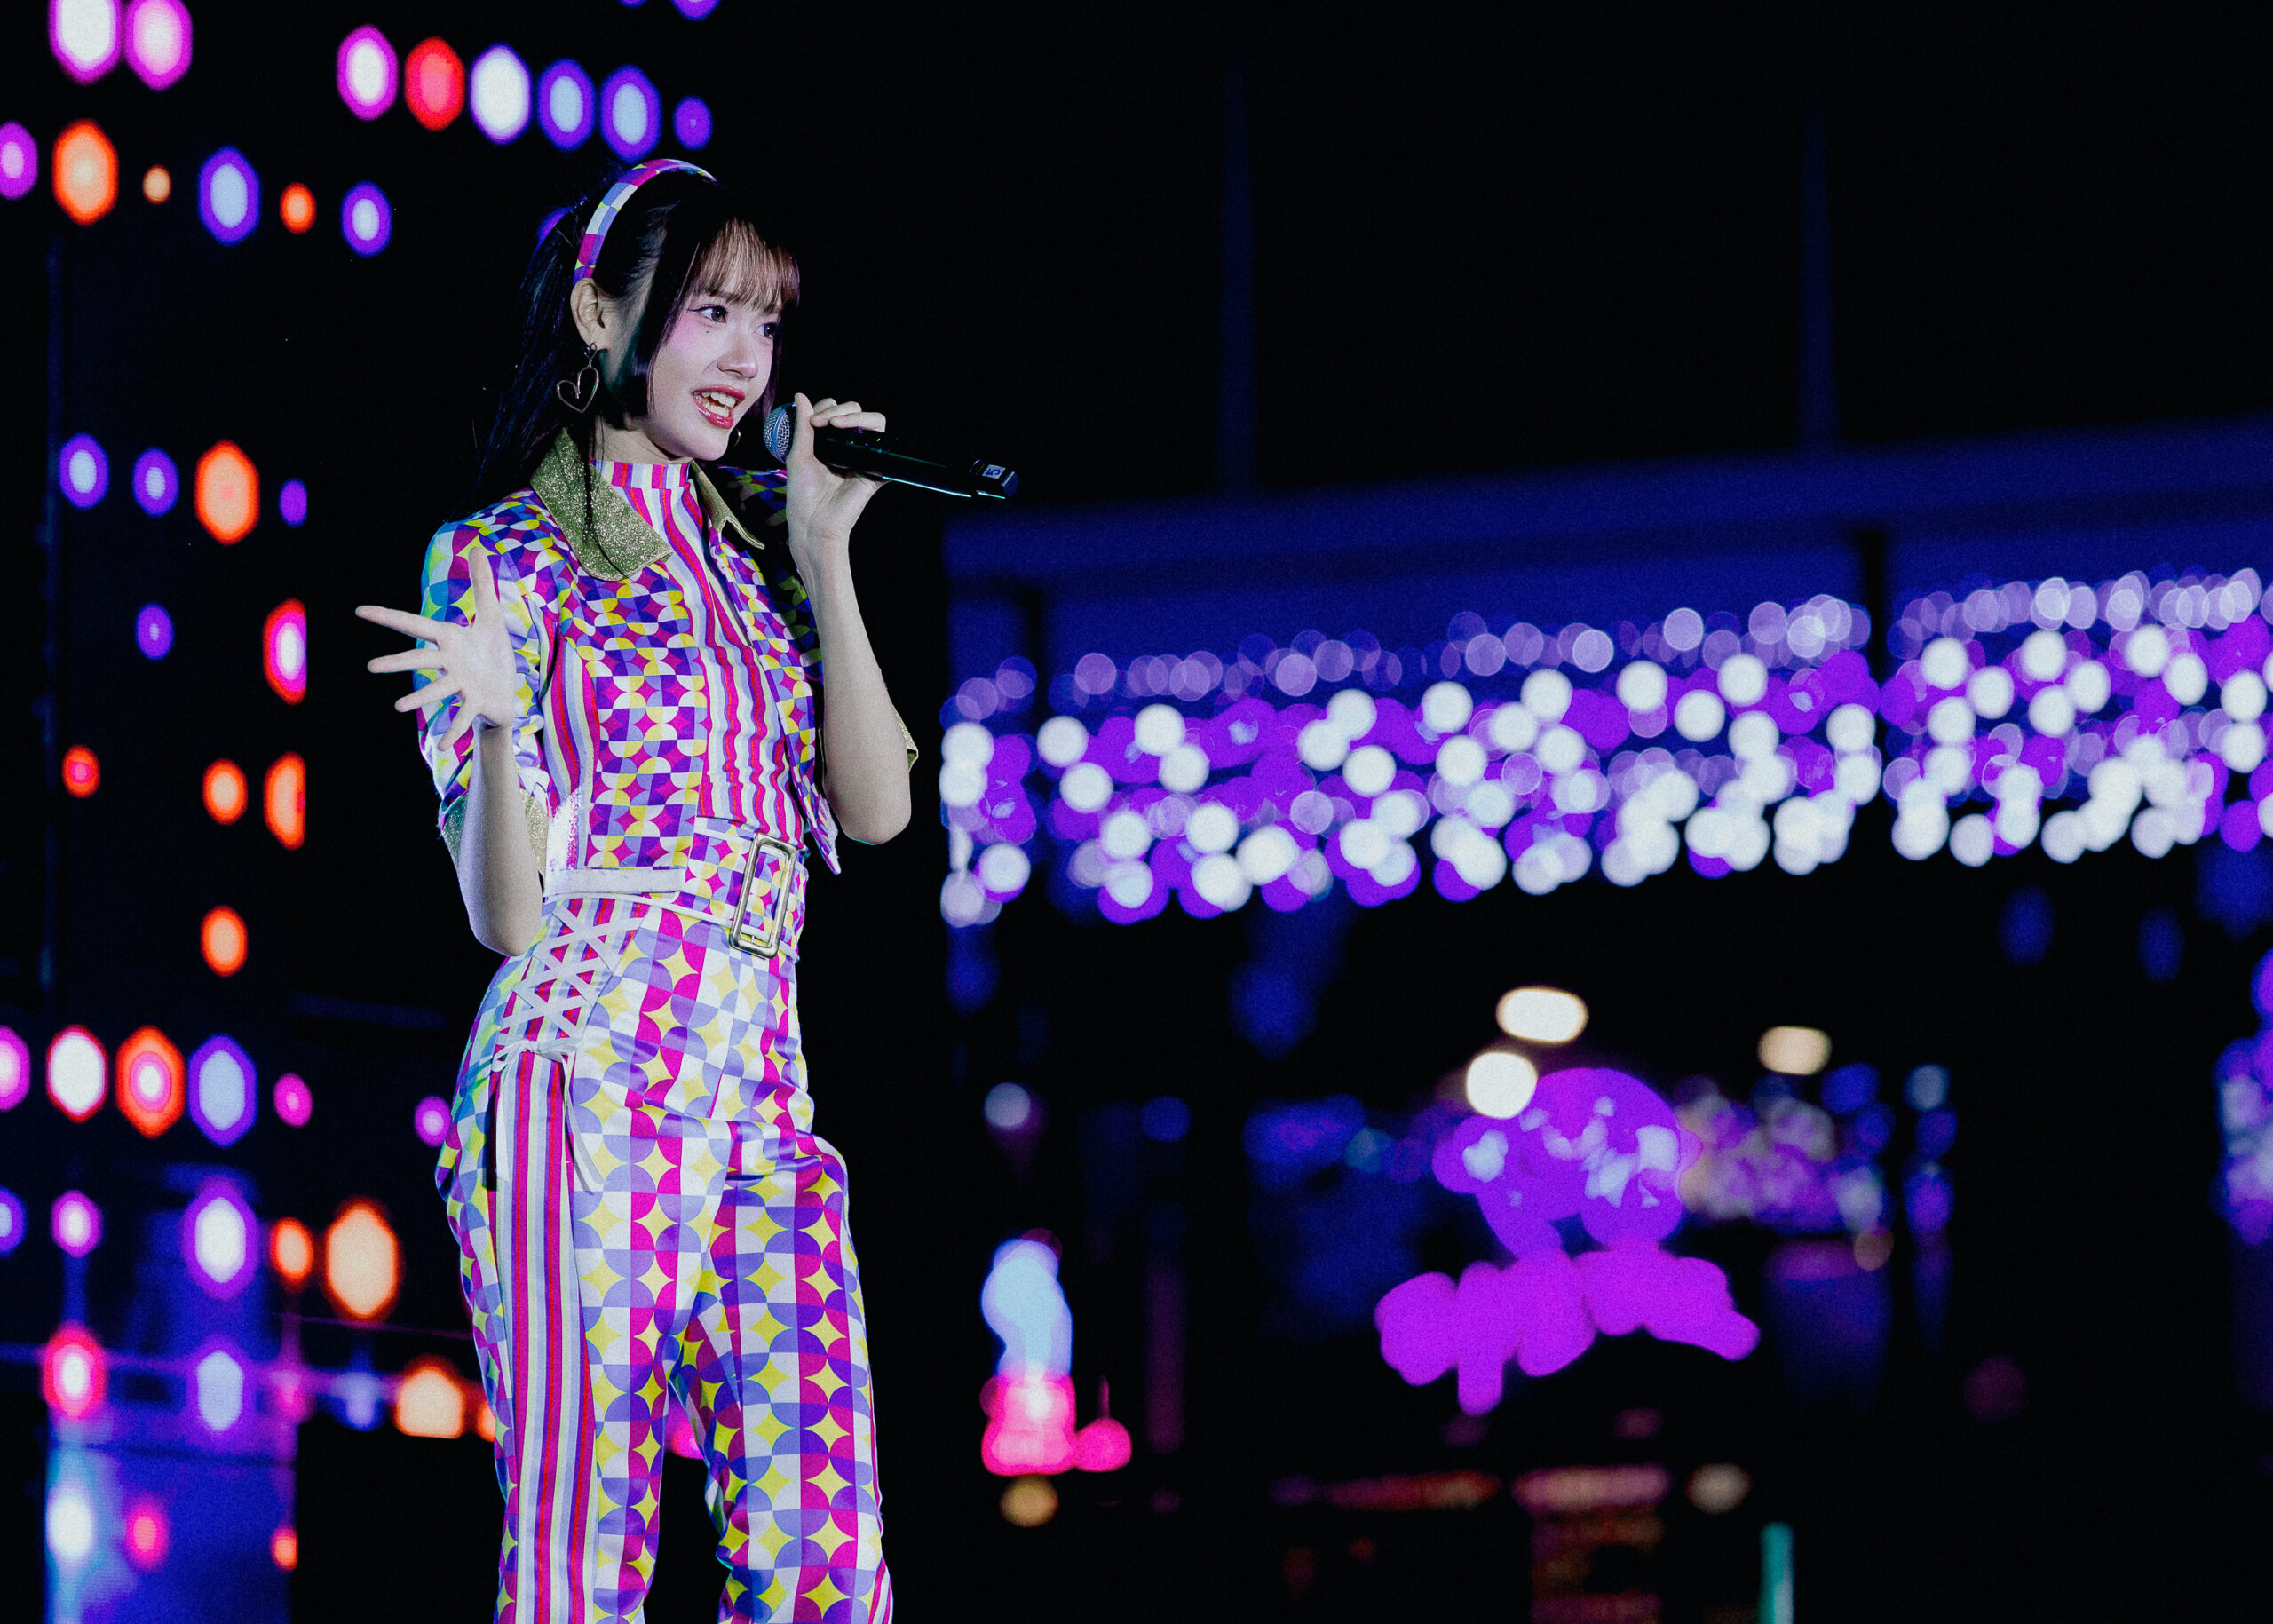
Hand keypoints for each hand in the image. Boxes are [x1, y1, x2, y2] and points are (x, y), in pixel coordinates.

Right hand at [355, 544, 520, 748]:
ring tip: (399, 707)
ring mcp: (462, 685)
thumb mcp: (493, 615)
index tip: (360, 610)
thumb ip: (483, 583)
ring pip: (438, 691)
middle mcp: (450, 663)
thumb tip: (477, 547)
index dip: (388, 617)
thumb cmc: (494, 653)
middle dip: (398, 663)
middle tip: (371, 667)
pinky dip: (454, 729)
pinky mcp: (477, 702)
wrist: (507, 690)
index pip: (414, 624)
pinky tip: (443, 744)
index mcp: (449, 639)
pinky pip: (464, 716)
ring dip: (420, 698)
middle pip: (420, 660)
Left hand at [783, 391, 885, 553]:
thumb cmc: (802, 494)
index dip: (826, 408)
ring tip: (835, 423)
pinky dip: (873, 432)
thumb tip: (800, 395)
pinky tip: (851, 435)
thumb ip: (802, 425)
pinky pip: (884, 445)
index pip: (836, 411)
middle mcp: (849, 448)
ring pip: (874, 421)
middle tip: (820, 422)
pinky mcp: (876, 471)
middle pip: (856, 411)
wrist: (812, 523)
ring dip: (854, 415)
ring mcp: (864, 458)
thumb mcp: (798, 454)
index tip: (811, 421)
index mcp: (831, 443)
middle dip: (839, 409)